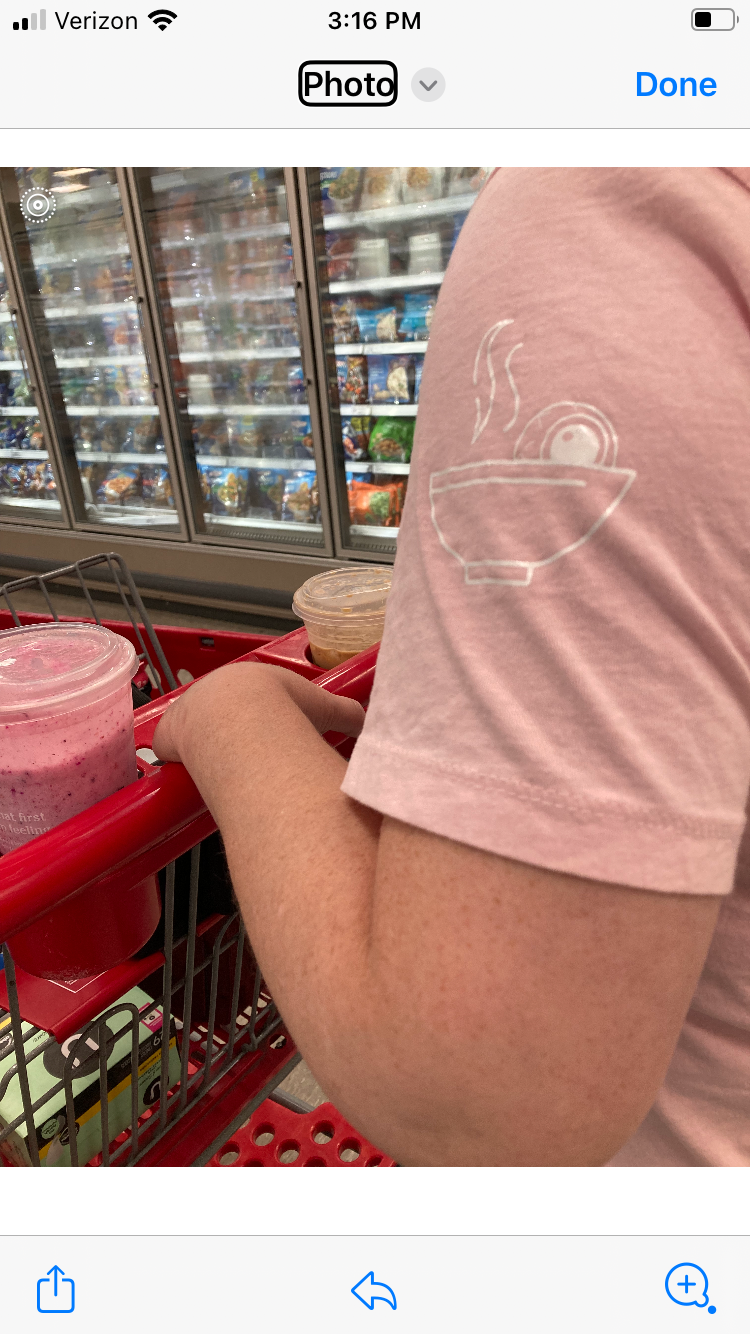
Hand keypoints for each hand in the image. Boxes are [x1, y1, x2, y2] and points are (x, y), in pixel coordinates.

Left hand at [151, 661, 364, 764]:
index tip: (270, 736)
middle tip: (251, 757)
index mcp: (248, 681)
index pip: (251, 698)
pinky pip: (173, 751)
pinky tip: (198, 777)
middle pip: (221, 716)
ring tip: (227, 770)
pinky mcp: (169, 737)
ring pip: (196, 732)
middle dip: (233, 734)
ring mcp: (187, 712)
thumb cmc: (285, 708)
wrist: (241, 718)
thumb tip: (366, 724)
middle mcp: (214, 690)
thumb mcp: (327, 708)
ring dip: (208, 747)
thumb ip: (349, 715)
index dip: (261, 717)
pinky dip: (184, 763)